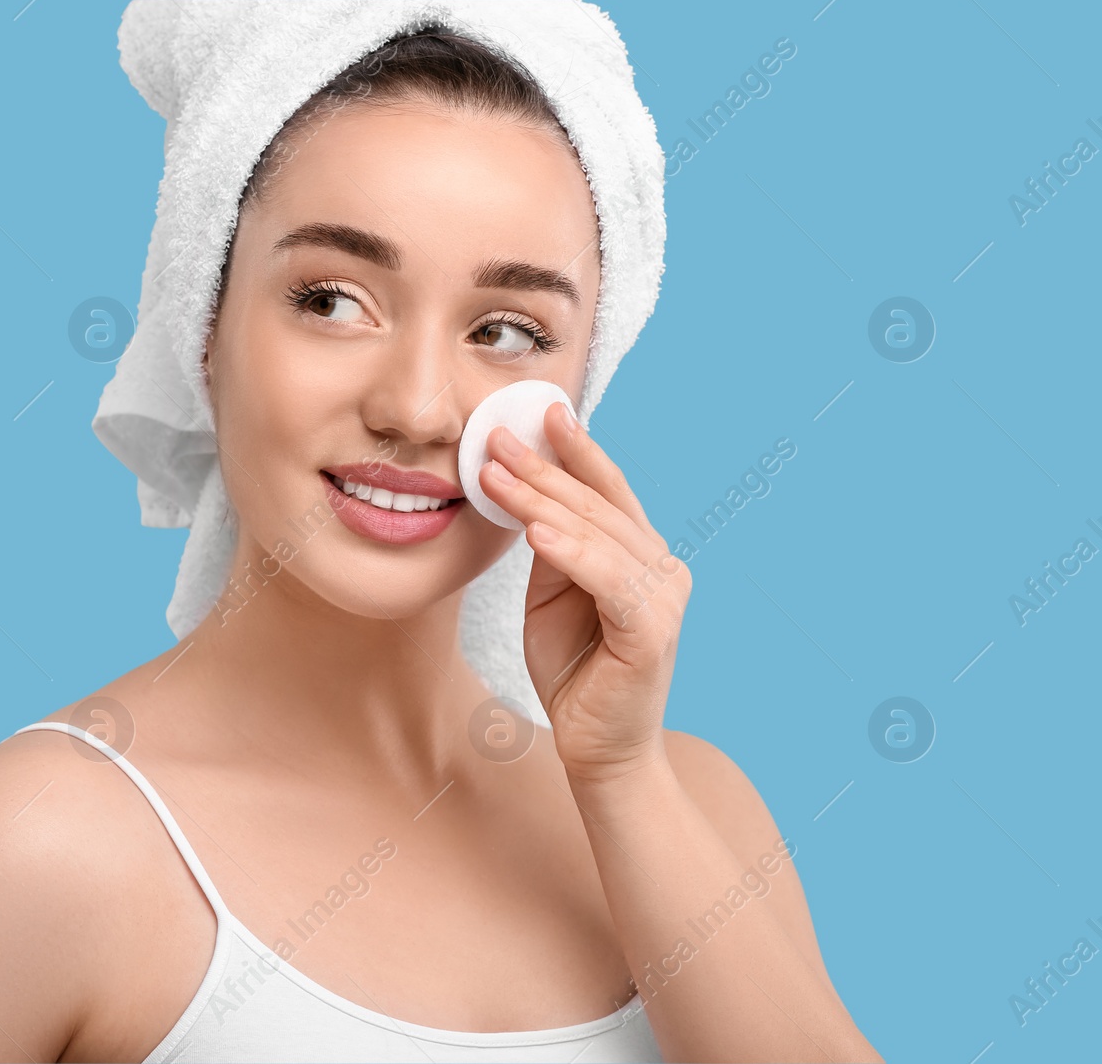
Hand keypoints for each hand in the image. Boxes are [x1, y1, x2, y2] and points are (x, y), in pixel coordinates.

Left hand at [480, 401, 690, 784]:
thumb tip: (528, 492)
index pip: (606, 490)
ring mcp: (663, 597)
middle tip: (494, 436)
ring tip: (496, 473)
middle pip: (596, 504)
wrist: (597, 747)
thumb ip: (553, 545)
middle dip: (541, 466)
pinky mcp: (652, 631)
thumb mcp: (553, 593)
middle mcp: (661, 567)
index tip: (539, 410)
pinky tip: (535, 531)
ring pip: (596, 533)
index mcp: (640, 554)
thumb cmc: (575, 668)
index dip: (574, 449)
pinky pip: (606, 579)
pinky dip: (571, 552)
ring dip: (541, 499)